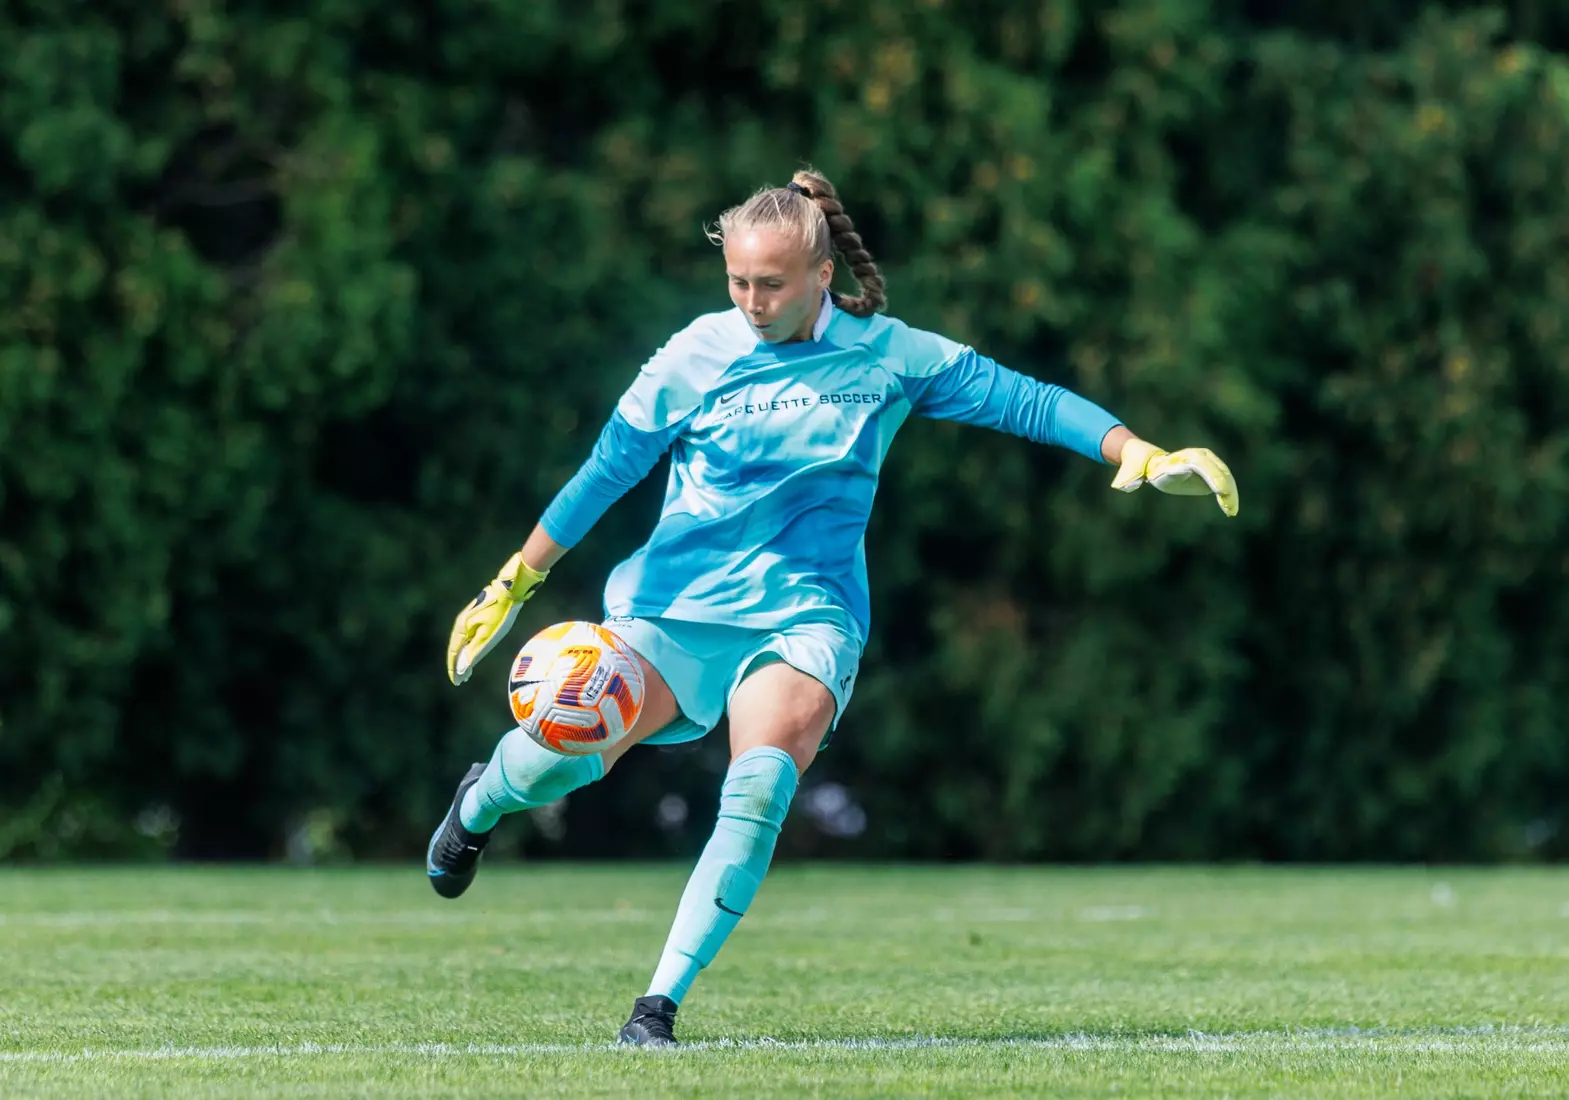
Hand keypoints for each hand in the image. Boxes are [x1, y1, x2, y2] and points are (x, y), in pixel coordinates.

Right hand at [446, 550, 548, 684]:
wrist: (509, 590)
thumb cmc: (501, 613)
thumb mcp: (489, 635)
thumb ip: (475, 652)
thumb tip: (462, 668)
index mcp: (461, 628)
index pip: (454, 653)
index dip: (454, 670)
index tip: (456, 683)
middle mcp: (461, 623)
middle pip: (456, 649)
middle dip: (458, 666)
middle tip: (462, 681)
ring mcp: (468, 619)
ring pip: (462, 643)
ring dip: (463, 658)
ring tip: (468, 672)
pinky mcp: (476, 616)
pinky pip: (468, 636)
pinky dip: (469, 647)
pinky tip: (474, 652)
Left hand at [1110, 438, 1238, 516]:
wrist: (1148, 460)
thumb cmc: (1140, 466)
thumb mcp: (1133, 470)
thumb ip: (1130, 476)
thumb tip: (1124, 485)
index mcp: (1181, 458)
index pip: (1200, 463)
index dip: (1211, 475)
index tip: (1218, 491)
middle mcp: (1198, 457)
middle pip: (1217, 470)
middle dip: (1226, 487)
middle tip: (1229, 507)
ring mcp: (1206, 463)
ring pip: (1224, 477)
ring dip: (1231, 494)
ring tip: (1231, 512)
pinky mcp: (1209, 472)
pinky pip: (1223, 482)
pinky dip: (1228, 495)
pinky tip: (1229, 510)